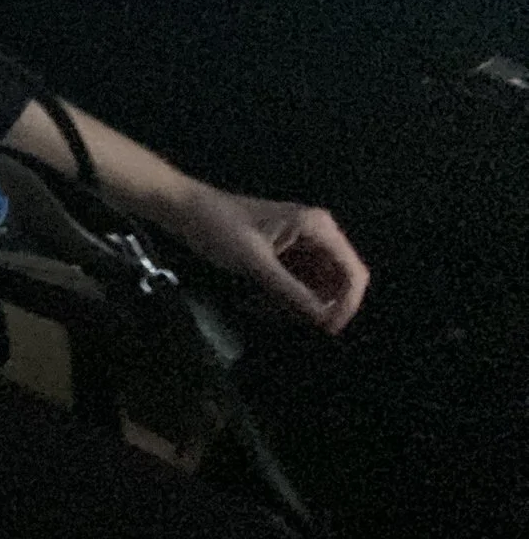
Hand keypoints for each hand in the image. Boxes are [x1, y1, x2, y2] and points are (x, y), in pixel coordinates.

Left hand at [155, 182, 369, 333]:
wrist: (184, 210)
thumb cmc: (218, 228)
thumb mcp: (256, 263)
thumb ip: (291, 291)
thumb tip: (324, 319)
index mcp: (318, 228)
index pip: (353, 273)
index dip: (346, 304)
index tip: (327, 329)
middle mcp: (319, 234)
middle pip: (337, 283)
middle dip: (313, 305)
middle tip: (278, 315)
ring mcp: (303, 244)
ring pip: (316, 287)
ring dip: (294, 304)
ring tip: (260, 305)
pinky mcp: (287, 254)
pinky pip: (298, 284)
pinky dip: (282, 297)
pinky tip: (257, 301)